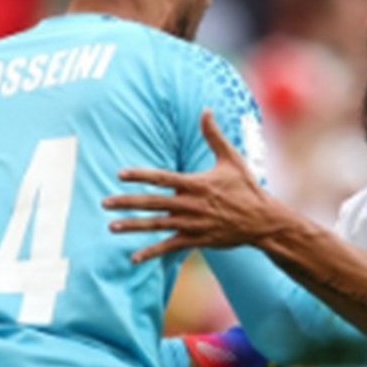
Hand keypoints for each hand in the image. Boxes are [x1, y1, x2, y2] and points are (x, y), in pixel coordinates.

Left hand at [104, 109, 278, 262]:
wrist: (262, 221)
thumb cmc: (246, 187)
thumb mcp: (231, 159)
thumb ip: (213, 135)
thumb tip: (205, 109)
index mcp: (196, 183)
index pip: (162, 177)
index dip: (140, 175)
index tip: (120, 174)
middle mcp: (191, 204)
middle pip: (153, 202)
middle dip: (127, 202)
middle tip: (104, 202)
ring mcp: (193, 224)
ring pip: (157, 225)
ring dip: (133, 226)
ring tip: (111, 226)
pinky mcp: (197, 240)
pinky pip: (170, 247)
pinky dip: (152, 252)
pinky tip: (134, 257)